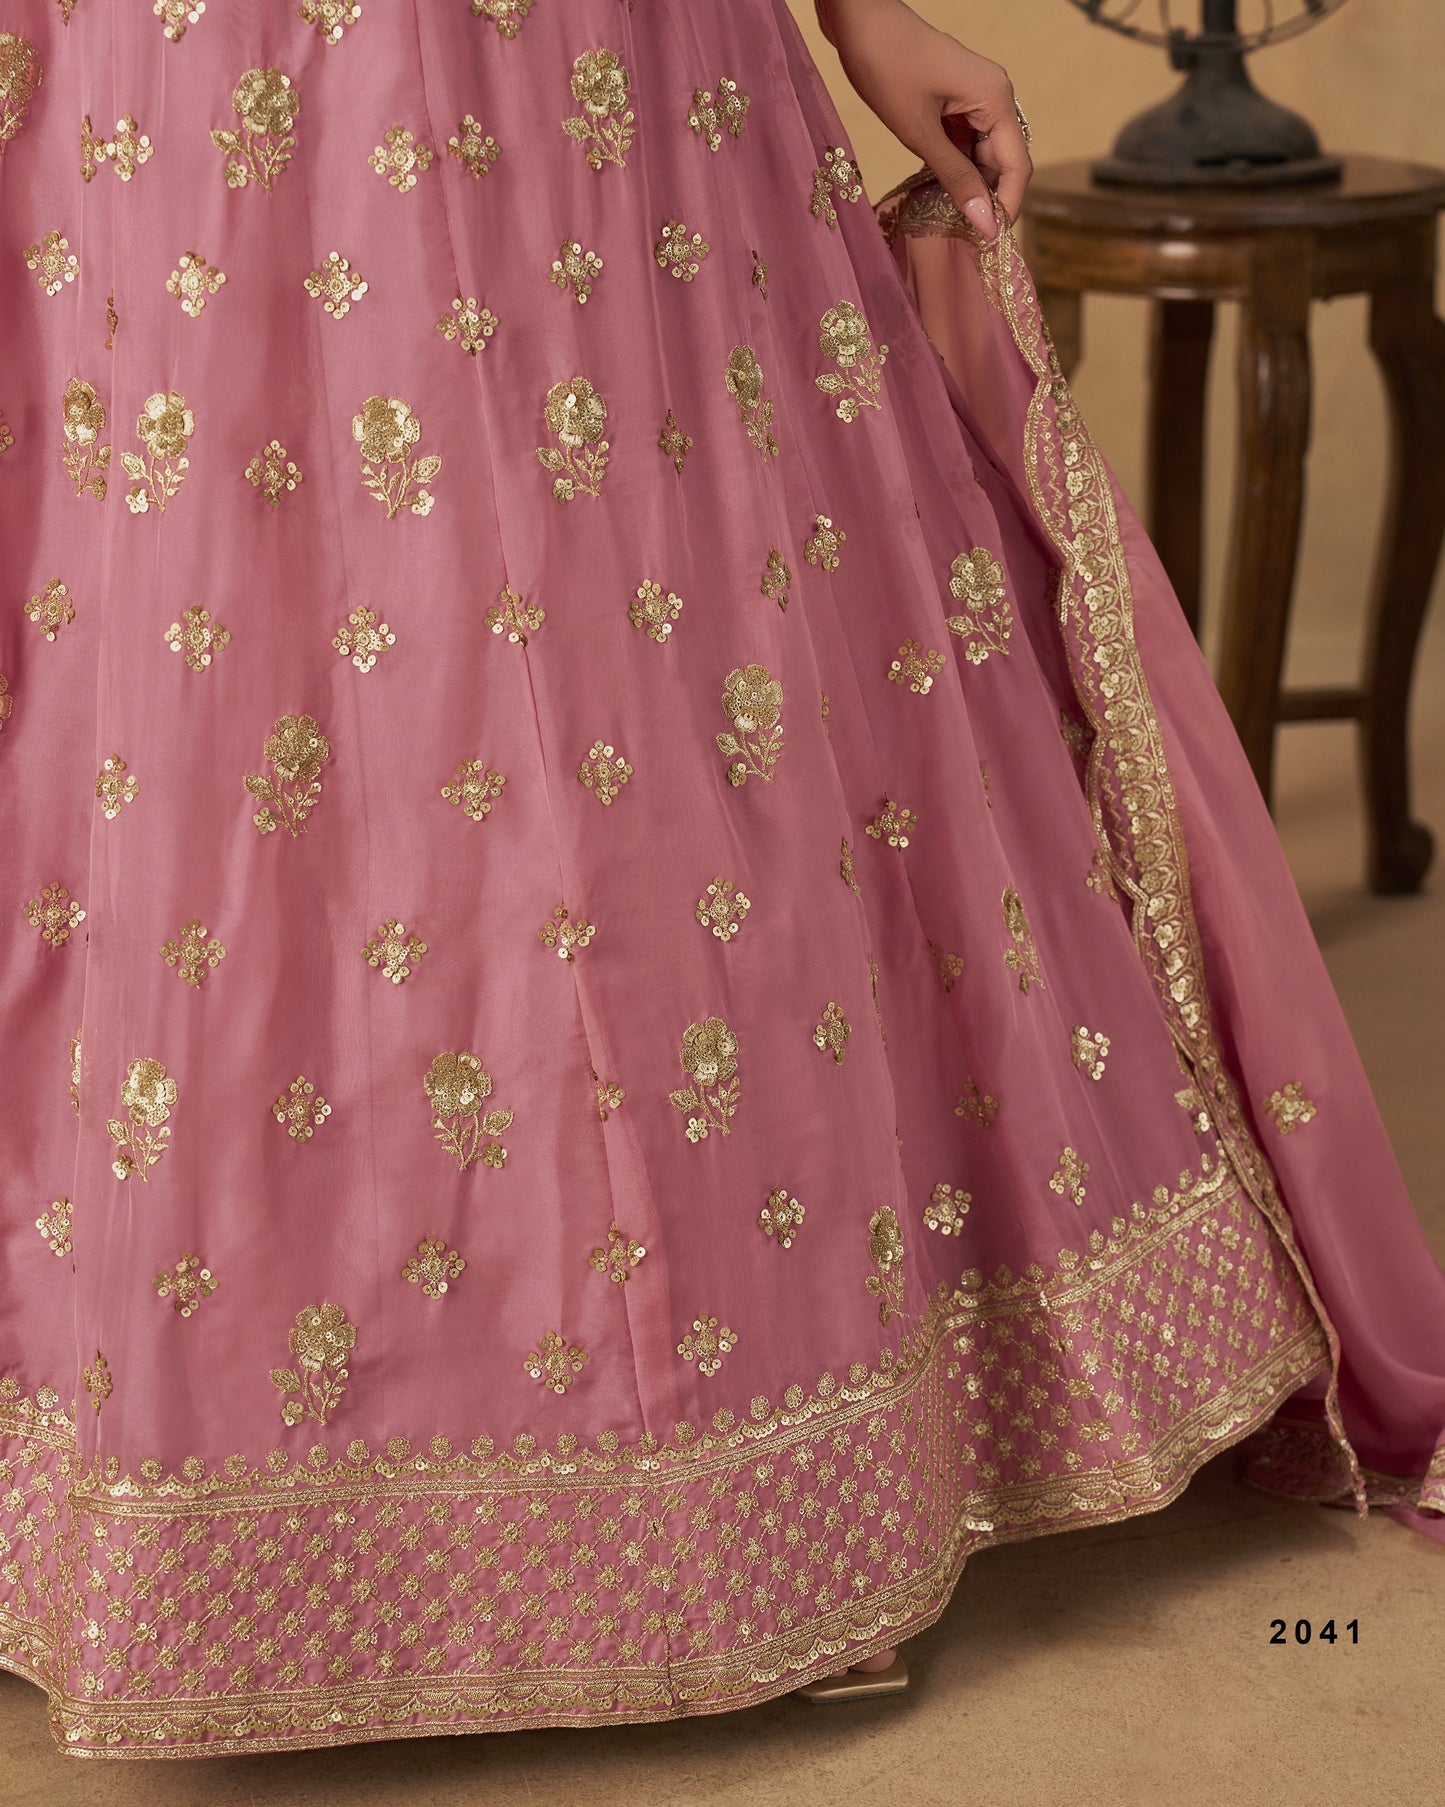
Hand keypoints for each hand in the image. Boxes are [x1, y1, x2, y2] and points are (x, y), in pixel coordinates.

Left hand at [816, 0, 1030, 239]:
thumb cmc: (886, 68)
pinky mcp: (957, 97)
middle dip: (986, 199)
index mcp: (996, 100)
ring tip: (948, 219)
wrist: (859, 19)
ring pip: (983, 153)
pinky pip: (966, 140)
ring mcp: (976, 95)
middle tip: (962, 237)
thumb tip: (985, 224)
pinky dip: (955, 166)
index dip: (1006, 207)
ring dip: (969, 186)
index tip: (987, 243)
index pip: (1017, 167)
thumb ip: (955, 179)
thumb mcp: (919, 133)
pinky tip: (937, 190)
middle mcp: (995, 96)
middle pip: (1003, 161)